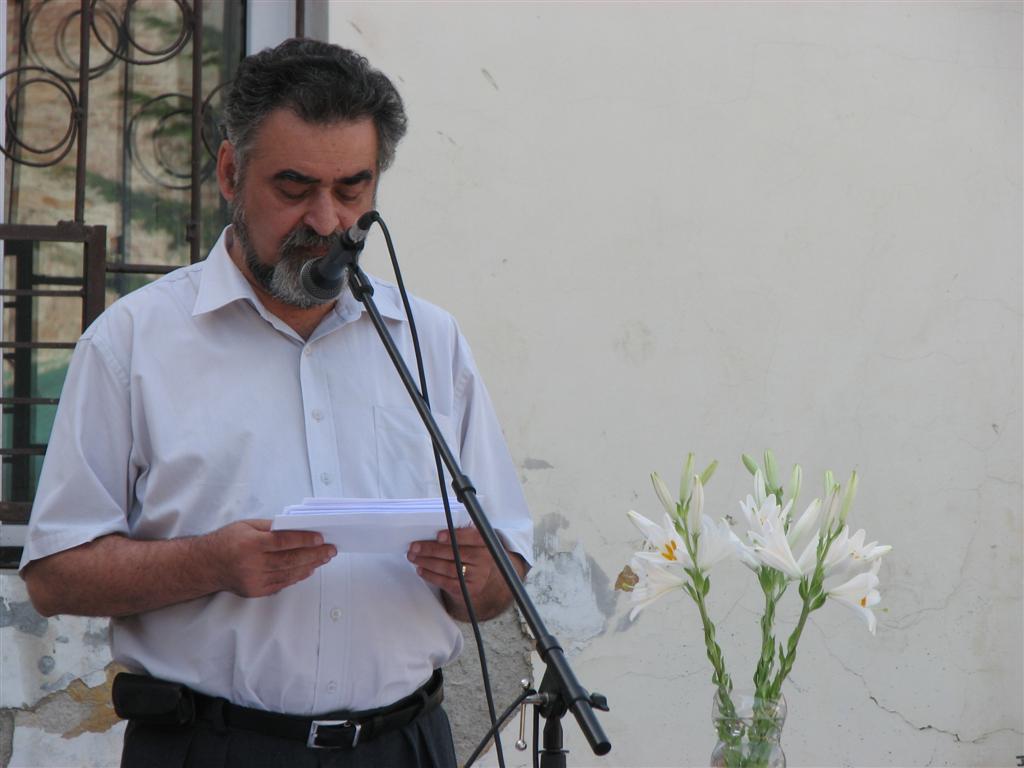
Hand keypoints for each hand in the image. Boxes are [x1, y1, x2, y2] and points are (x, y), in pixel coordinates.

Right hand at [203, 519, 336, 597]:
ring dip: (310, 566)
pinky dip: (297, 576)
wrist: (205, 565)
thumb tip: (297, 527)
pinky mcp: (256, 591)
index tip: (320, 537)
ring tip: (324, 558)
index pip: (283, 541)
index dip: (304, 539)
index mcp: (250, 543)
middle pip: (290, 559)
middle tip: (330, 550)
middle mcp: (252, 563)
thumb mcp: (246, 525)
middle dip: (314, 554)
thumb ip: (271, 527)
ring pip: (289, 573)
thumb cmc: (227, 541)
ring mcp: (254, 580)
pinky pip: (282, 583)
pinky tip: (308, 569)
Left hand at [407, 526, 527, 620]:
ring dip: (427, 562)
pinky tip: (421, 569)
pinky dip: (431, 575)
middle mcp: (484, 559)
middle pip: (456, 553)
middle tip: (415, 546)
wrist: (484, 577)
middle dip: (432, 549)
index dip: (455, 536)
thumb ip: (461, 534)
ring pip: (448, 568)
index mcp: (485, 543)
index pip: (473, 537)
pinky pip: (446, 582)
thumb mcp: (473, 541)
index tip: (439, 536)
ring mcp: (477, 576)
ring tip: (414, 557)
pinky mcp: (467, 589)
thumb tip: (434, 530)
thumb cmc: (474, 554)